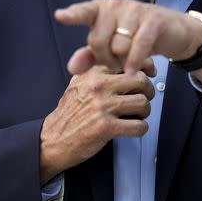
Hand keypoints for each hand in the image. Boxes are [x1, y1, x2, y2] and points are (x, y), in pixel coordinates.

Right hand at [39, 63, 155, 183]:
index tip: (149, 73)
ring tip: (138, 115)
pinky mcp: (106, 127)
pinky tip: (133, 129)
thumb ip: (95, 71)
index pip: (127, 60)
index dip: (144, 67)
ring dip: (145, 111)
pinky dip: (141, 129)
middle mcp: (98, 86)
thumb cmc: (67, 114)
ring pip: (142, 102)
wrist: (53, 139)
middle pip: (140, 80)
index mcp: (93, 73)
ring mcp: (102, 106)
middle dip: (148, 90)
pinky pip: (138, 126)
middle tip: (145, 97)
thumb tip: (121, 62)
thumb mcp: (77, 84)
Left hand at [54, 0, 201, 74]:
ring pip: (118, 46)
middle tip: (117, 62)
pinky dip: (135, 61)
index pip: (83, 12)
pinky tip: (135, 71)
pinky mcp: (153, 18)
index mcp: (101, 9)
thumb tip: (72, 67)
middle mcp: (115, 5)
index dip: (72, 15)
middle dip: (106, 59)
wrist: (172, 33)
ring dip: (124, 61)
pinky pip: (138, 45)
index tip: (60, 16)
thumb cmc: (136, 38)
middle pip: (98, 40)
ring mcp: (135, 9)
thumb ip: (91, 56)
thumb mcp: (112, 48)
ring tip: (130, 61)